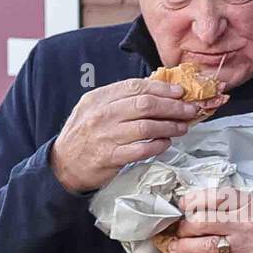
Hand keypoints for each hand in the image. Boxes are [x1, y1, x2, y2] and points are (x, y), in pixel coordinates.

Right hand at [51, 77, 229, 193]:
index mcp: (99, 98)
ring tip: (183, 127)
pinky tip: (167, 144)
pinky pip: (141, 150)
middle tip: (189, 110)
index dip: (162, 88)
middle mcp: (102, 115)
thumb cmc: (85, 135)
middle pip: (145, 105)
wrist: (63, 165)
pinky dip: (158, 146)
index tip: (180, 92)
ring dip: (170, 127)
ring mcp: (106, 136)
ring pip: (147, 127)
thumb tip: (156, 93)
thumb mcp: (95, 109)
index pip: (136, 87)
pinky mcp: (110, 158)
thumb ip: (120, 100)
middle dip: (173, 107)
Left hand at [167, 188, 252, 252]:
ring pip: (205, 245)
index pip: (213, 197)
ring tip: (176, 247)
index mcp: (251, 203)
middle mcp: (248, 222)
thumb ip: (236, 205)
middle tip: (178, 231)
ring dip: (185, 247)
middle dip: (184, 228)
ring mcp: (247, 246)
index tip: (181, 205)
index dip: (191, 201)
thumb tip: (203, 204)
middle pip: (202, 222)